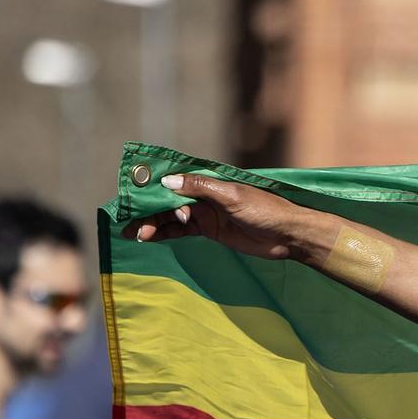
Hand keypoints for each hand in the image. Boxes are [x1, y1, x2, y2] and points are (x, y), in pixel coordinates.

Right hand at [122, 173, 323, 261]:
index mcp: (210, 180)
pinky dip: (165, 233)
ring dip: (153, 224)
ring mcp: (205, 212)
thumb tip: (168, 182)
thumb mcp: (233, 196)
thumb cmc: (266, 210)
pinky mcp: (209, 230)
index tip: (131, 195)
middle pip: (168, 200)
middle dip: (148, 210)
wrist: (289, 235)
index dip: (151, 187)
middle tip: (129, 222)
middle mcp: (204, 194)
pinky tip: (149, 238)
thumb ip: (201, 189)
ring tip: (135, 234)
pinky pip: (181, 230)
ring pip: (171, 216)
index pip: (174, 180)